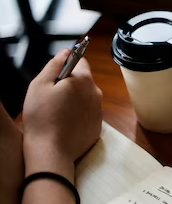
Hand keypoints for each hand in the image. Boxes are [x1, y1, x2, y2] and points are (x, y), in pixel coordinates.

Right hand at [22, 49, 102, 176]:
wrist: (52, 151)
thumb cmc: (42, 118)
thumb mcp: (40, 85)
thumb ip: (54, 65)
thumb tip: (66, 52)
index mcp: (84, 80)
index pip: (80, 61)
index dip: (66, 64)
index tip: (56, 74)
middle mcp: (96, 93)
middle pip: (83, 80)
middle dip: (69, 84)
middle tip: (52, 97)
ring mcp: (99, 111)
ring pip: (85, 98)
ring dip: (74, 100)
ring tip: (57, 112)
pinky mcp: (97, 126)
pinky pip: (87, 114)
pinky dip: (78, 115)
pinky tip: (64, 123)